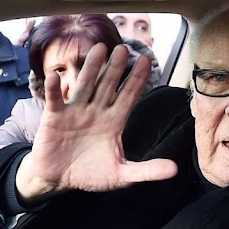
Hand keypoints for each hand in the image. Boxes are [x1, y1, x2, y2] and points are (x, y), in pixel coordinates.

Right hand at [15, 42, 177, 201]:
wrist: (60, 180)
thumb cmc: (91, 175)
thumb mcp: (122, 176)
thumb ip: (147, 171)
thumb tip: (175, 170)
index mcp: (114, 122)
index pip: (129, 96)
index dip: (136, 79)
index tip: (145, 60)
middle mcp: (96, 111)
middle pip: (108, 85)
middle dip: (116, 68)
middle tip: (123, 48)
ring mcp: (75, 112)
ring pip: (85, 85)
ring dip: (92, 68)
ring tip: (99, 48)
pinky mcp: (55, 118)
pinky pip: (55, 100)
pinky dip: (54, 89)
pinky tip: (55, 76)